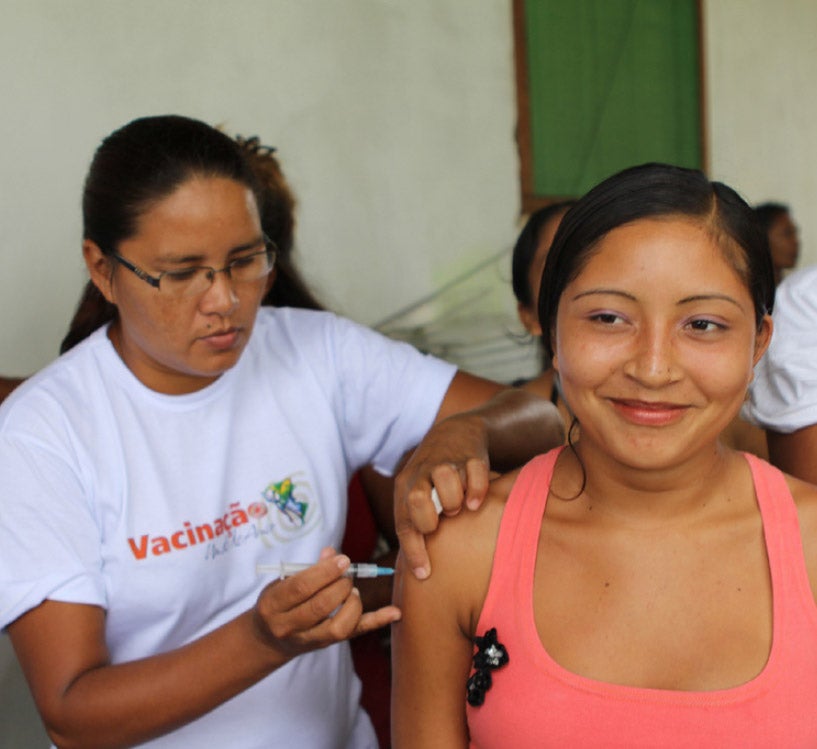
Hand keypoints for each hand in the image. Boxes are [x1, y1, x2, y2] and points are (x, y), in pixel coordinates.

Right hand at [252, 547, 400, 658]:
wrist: (269, 640)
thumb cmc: (279, 601)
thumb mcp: (282, 581)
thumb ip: (308, 569)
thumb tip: (333, 553)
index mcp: (273, 605)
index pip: (301, 587)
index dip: (325, 572)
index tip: (343, 559)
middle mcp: (289, 626)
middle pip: (321, 606)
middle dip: (341, 585)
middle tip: (347, 573)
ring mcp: (309, 640)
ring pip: (339, 627)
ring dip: (353, 603)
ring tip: (352, 590)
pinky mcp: (328, 644)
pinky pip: (355, 634)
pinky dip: (377, 621)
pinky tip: (395, 612)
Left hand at [394, 413, 491, 580]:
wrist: (455, 433)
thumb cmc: (433, 476)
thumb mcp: (417, 492)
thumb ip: (416, 521)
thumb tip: (419, 567)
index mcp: (405, 486)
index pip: (403, 522)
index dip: (412, 551)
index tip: (424, 574)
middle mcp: (422, 473)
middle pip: (417, 499)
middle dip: (429, 519)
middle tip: (441, 522)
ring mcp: (446, 462)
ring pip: (447, 483)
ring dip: (454, 501)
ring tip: (459, 506)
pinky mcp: (470, 456)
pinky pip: (475, 475)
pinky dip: (477, 490)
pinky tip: (476, 499)